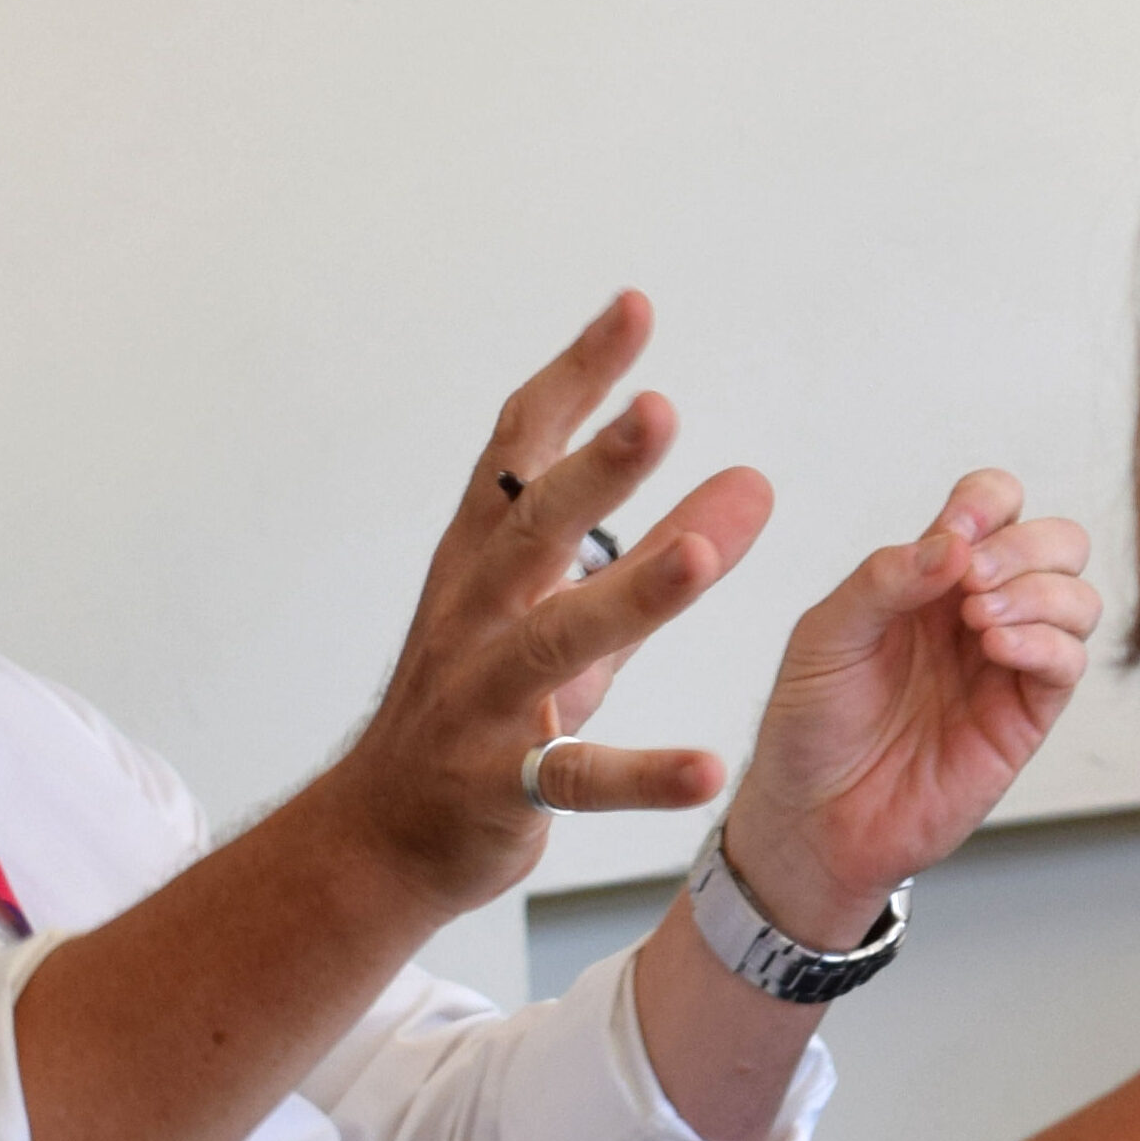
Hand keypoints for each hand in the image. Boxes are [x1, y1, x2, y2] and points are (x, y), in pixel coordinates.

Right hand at [330, 294, 773, 910]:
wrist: (381, 834)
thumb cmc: (484, 703)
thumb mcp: (570, 615)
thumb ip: (659, 548)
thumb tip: (758, 480)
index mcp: (481, 561)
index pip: (520, 449)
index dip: (575, 377)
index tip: (635, 306)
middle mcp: (475, 617)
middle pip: (532, 529)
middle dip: (593, 468)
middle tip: (662, 408)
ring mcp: (482, 702)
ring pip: (554, 641)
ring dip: (628, 595)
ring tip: (701, 553)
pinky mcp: (500, 786)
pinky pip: (576, 779)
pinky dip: (643, 777)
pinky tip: (709, 768)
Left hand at [711, 471, 1103, 943]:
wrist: (813, 821)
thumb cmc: (811, 727)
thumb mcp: (825, 636)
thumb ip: (884, 580)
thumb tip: (953, 544)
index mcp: (930, 579)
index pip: (992, 505)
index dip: (986, 504)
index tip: (953, 532)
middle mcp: (978, 612)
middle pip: (1056, 542)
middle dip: (1024, 546)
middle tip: (973, 580)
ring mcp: (1008, 663)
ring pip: (1077, 597)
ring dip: (1038, 592)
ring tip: (980, 621)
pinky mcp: (1025, 716)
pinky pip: (1070, 662)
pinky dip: (1046, 642)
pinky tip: (996, 649)